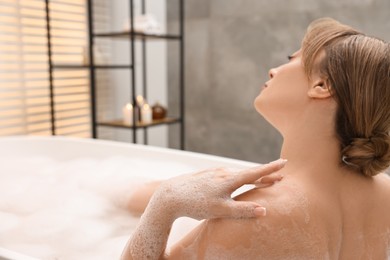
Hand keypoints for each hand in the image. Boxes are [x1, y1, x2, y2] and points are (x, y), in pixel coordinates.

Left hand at [148, 159, 286, 219]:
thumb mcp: (221, 210)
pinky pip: (228, 175)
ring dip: (252, 177)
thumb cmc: (196, 204)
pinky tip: (237, 180)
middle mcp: (224, 173)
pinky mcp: (207, 175)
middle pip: (249, 173)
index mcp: (229, 179)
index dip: (271, 169)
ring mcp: (214, 173)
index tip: (285, 162)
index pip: (255, 173)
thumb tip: (264, 210)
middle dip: (265, 175)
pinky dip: (239, 177)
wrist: (170, 195)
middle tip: (280, 176)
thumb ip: (242, 210)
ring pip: (238, 174)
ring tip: (262, 179)